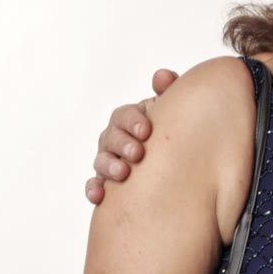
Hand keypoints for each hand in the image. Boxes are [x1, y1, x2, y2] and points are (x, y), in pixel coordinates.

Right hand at [84, 68, 180, 203]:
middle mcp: (115, 138)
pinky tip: (99, 197)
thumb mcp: (173, 111)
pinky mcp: (107, 184)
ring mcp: (109, 160)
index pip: (124, 115)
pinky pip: (94, 185)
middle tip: (137, 153)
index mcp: (130, 119)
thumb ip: (168, 92)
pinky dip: (94, 189)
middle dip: (122, 144)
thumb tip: (163, 76)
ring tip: (123, 174)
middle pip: (111, 137)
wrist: (179, 165)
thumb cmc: (173, 132)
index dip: (133, 121)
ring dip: (109, 166)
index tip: (146, 130)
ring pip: (101, 160)